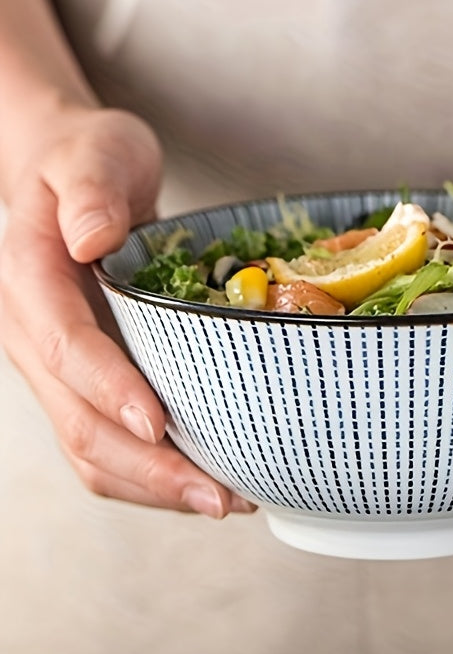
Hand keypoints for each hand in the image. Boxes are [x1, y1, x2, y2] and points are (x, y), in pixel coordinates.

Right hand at [0, 105, 255, 516]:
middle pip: (78, 420)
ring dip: (153, 485)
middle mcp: (33, 334)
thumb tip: (89, 237)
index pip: (66, 347)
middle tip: (217, 495)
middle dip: (146, 466)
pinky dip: (152, 469)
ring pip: (90, 446)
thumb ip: (89, 192)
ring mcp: (56, 365)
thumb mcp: (94, 153)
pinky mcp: (84, 377)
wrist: (72, 174)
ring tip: (222, 500)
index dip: (109, 389)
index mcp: (28, 281)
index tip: (160, 424)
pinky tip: (201, 477)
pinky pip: (107, 439)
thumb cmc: (88, 159)